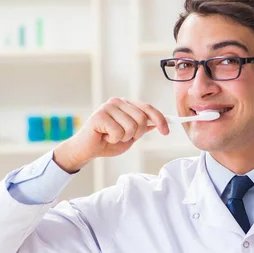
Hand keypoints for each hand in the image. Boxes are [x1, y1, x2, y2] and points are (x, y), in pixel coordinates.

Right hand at [53, 98, 169, 172]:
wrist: (88, 150)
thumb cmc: (108, 142)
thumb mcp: (130, 136)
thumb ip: (142, 128)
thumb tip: (158, 123)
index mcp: (126, 104)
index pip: (148, 108)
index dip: (160, 120)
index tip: (166, 132)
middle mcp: (117, 102)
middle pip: (142, 119)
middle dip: (137, 134)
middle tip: (124, 137)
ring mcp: (107, 107)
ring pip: (131, 127)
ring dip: (124, 138)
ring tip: (112, 137)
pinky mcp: (99, 116)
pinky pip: (118, 132)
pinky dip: (114, 140)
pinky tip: (104, 137)